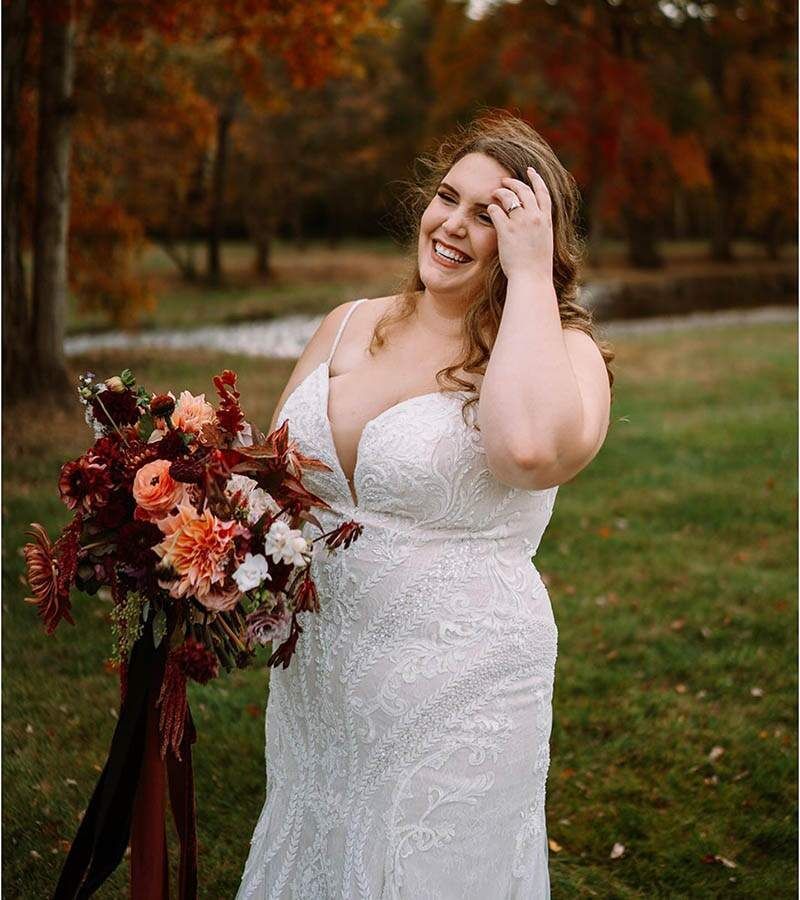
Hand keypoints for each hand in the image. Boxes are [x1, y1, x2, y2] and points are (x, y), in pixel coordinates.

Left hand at [486, 166, 553, 284]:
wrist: (532, 278)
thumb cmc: (537, 266)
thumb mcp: (544, 243)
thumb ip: (539, 229)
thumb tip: (532, 224)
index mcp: (546, 220)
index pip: (543, 192)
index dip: (536, 179)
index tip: (531, 171)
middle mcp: (535, 218)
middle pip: (524, 190)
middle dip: (513, 182)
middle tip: (504, 180)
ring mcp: (521, 223)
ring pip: (509, 196)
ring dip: (500, 192)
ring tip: (493, 192)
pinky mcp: (506, 230)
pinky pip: (496, 211)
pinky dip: (492, 208)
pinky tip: (488, 209)